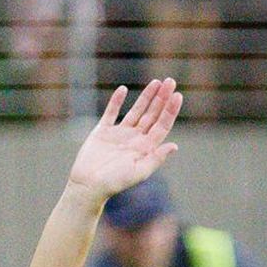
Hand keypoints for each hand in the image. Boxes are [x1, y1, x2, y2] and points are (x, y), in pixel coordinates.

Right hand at [68, 80, 183, 202]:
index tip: (178, 95)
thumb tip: (175, 145)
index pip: (162, 125)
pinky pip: (111, 113)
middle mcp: (136, 139)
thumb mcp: (139, 171)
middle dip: (162, 98)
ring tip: (156, 82)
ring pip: (136, 111)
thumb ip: (156, 158)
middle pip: (153, 114)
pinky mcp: (103, 131)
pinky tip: (123, 89)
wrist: (89, 185)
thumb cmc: (115, 183)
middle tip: (171, 81)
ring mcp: (120, 134)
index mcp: (147, 148)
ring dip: (146, 97)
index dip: (170, 110)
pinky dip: (117, 101)